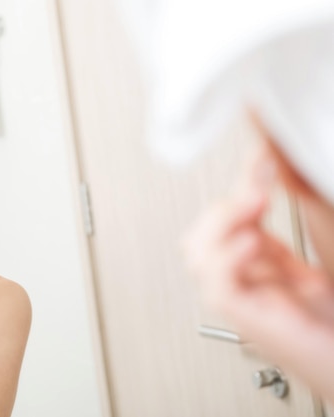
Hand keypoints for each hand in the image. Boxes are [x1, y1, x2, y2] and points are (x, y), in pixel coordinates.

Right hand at [183, 147, 333, 375]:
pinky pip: (217, 285)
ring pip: (199, 254)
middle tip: (258, 183)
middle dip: (227, 203)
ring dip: (222, 223)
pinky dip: (227, 258)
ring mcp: (243, 295)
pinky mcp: (245, 316)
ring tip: (254, 205)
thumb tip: (273, 149)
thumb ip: (297, 190)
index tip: (262, 155)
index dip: (242, 182)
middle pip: (201, 232)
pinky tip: (252, 242)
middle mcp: (248, 274)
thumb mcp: (322, 228)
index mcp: (263, 256)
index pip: (231, 212)